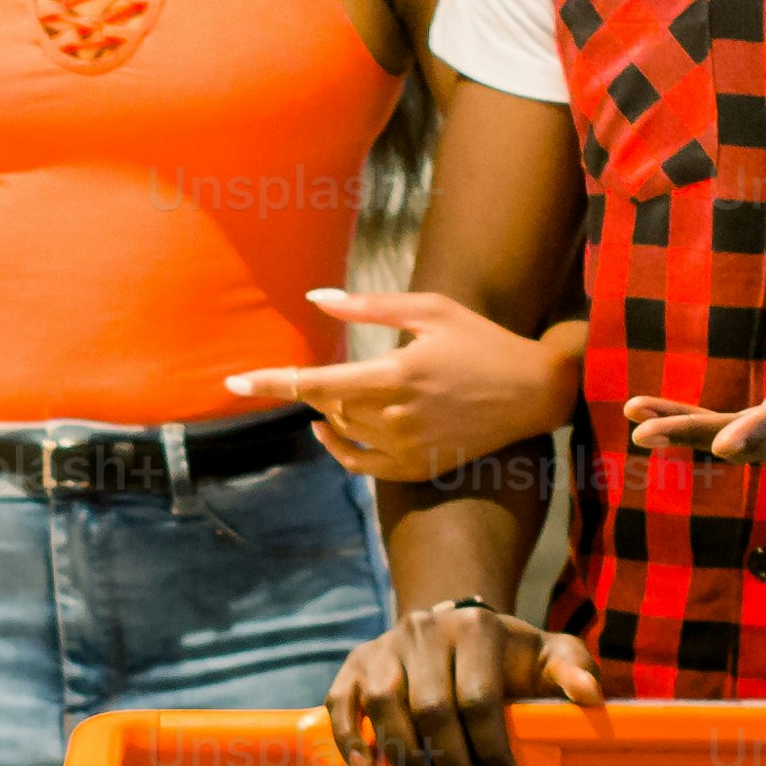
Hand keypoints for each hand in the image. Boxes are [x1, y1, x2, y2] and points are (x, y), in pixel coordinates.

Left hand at [222, 293, 593, 480]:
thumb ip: (368, 306)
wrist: (532, 391)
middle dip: (310, 387)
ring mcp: (407, 446)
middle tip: (315, 372)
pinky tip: (331, 429)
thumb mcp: (429, 309)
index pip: (316, 382)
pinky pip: (361, 466)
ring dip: (329, 411)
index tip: (232, 385)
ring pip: (343, 431)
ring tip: (334, 390)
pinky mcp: (418, 466)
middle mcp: (396, 416)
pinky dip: (340, 449)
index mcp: (395, 373)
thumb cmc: (481, 340)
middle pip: (327, 405)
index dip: (271, 383)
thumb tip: (316, 298)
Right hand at [325, 599, 605, 765]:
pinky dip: (350, 737)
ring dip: (407, 759)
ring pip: (386, 707)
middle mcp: (426, 630)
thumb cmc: (510, 658)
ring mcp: (387, 646)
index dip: (491, 750)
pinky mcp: (357, 663)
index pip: (478, 699)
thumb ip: (574, 672)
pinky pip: (343, 702)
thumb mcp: (550, 657)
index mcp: (477, 628)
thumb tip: (591, 697)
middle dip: (454, 764)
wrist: (457, 631)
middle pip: (432, 709)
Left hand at [621, 273, 765, 465]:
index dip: (764, 427)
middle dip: (699, 434)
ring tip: (634, 419)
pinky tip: (647, 415)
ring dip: (683, 430)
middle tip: (645, 433)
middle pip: (754, 431)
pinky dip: (691, 424)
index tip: (727, 445)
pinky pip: (733, 428)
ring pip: (735, 434)